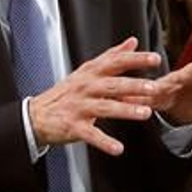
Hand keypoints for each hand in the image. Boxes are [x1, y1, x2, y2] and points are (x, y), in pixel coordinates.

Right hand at [26, 37, 159, 155]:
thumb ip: (112, 56)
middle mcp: (86, 88)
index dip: (135, 59)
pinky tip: (118, 149)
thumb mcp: (88, 70)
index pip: (115, 62)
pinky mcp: (74, 126)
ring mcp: (79, 107)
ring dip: (126, 110)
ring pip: (105, 107)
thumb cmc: (66, 93)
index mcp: (91, 73)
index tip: (154, 59)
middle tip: (154, 87)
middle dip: (134, 85)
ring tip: (144, 113)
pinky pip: (91, 134)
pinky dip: (104, 142)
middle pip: (112, 84)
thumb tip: (132, 42)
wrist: (37, 115)